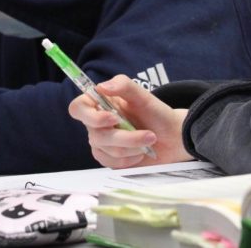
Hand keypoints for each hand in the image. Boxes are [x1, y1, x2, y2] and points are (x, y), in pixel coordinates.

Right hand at [68, 74, 192, 168]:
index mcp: (100, 104)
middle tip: (149, 134)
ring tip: (150, 140)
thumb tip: (102, 86)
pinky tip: (141, 152)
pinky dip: (131, 158)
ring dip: (134, 146)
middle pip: (96, 134)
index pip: (78, 108)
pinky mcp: (109, 160)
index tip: (113, 117)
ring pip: (108, 150)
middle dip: (126, 136)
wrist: (172, 137)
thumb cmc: (156, 113)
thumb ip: (124, 86)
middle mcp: (96, 124)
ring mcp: (101, 143)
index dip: (89, 115)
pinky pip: (113, 163)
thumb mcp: (144, 96)